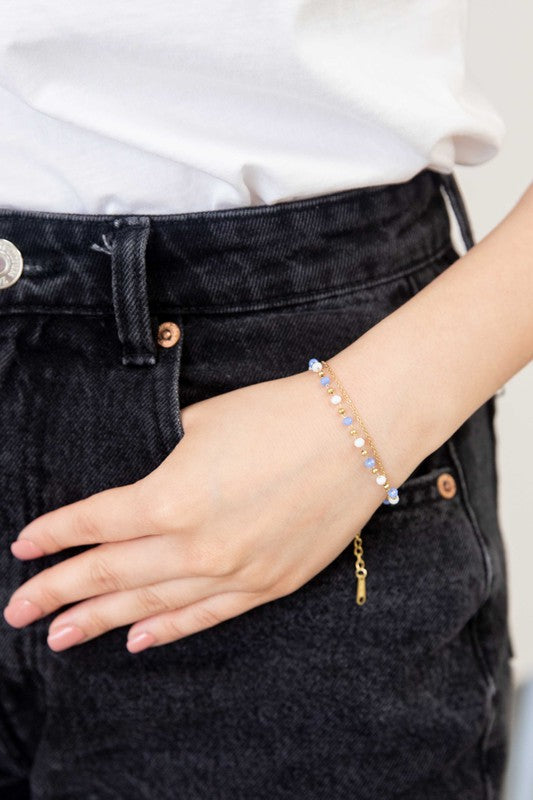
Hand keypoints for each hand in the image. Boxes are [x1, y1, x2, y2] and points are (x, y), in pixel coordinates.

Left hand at [3, 368, 385, 652]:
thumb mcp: (202, 423)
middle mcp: (196, 546)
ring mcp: (235, 573)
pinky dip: (168, 631)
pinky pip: (207, 616)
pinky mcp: (270, 584)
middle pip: (111, 576)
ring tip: (59, 637)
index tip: (24, 546)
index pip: (94, 524)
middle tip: (18, 611)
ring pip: (152, 606)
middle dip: (58, 593)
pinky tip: (136, 642)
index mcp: (171, 498)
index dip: (54, 536)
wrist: (358, 431)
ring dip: (101, 621)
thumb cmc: (278, 414)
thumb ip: (163, 464)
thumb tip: (142, 487)